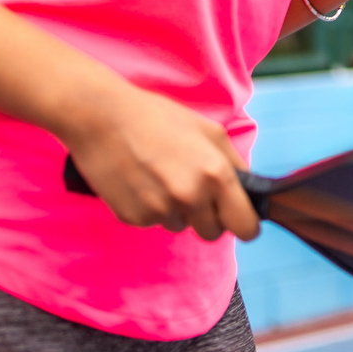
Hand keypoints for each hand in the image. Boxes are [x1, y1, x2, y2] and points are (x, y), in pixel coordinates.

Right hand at [57, 83, 258, 241]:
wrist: (104, 118)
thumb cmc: (159, 117)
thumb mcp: (208, 130)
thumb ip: (234, 163)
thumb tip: (248, 190)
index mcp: (215, 174)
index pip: (244, 226)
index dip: (244, 224)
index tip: (238, 219)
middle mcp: (190, 197)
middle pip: (212, 233)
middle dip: (208, 217)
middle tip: (194, 190)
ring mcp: (160, 210)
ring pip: (180, 226)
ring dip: (177, 209)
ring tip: (161, 175)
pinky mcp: (133, 218)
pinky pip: (153, 222)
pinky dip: (151, 208)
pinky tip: (141, 181)